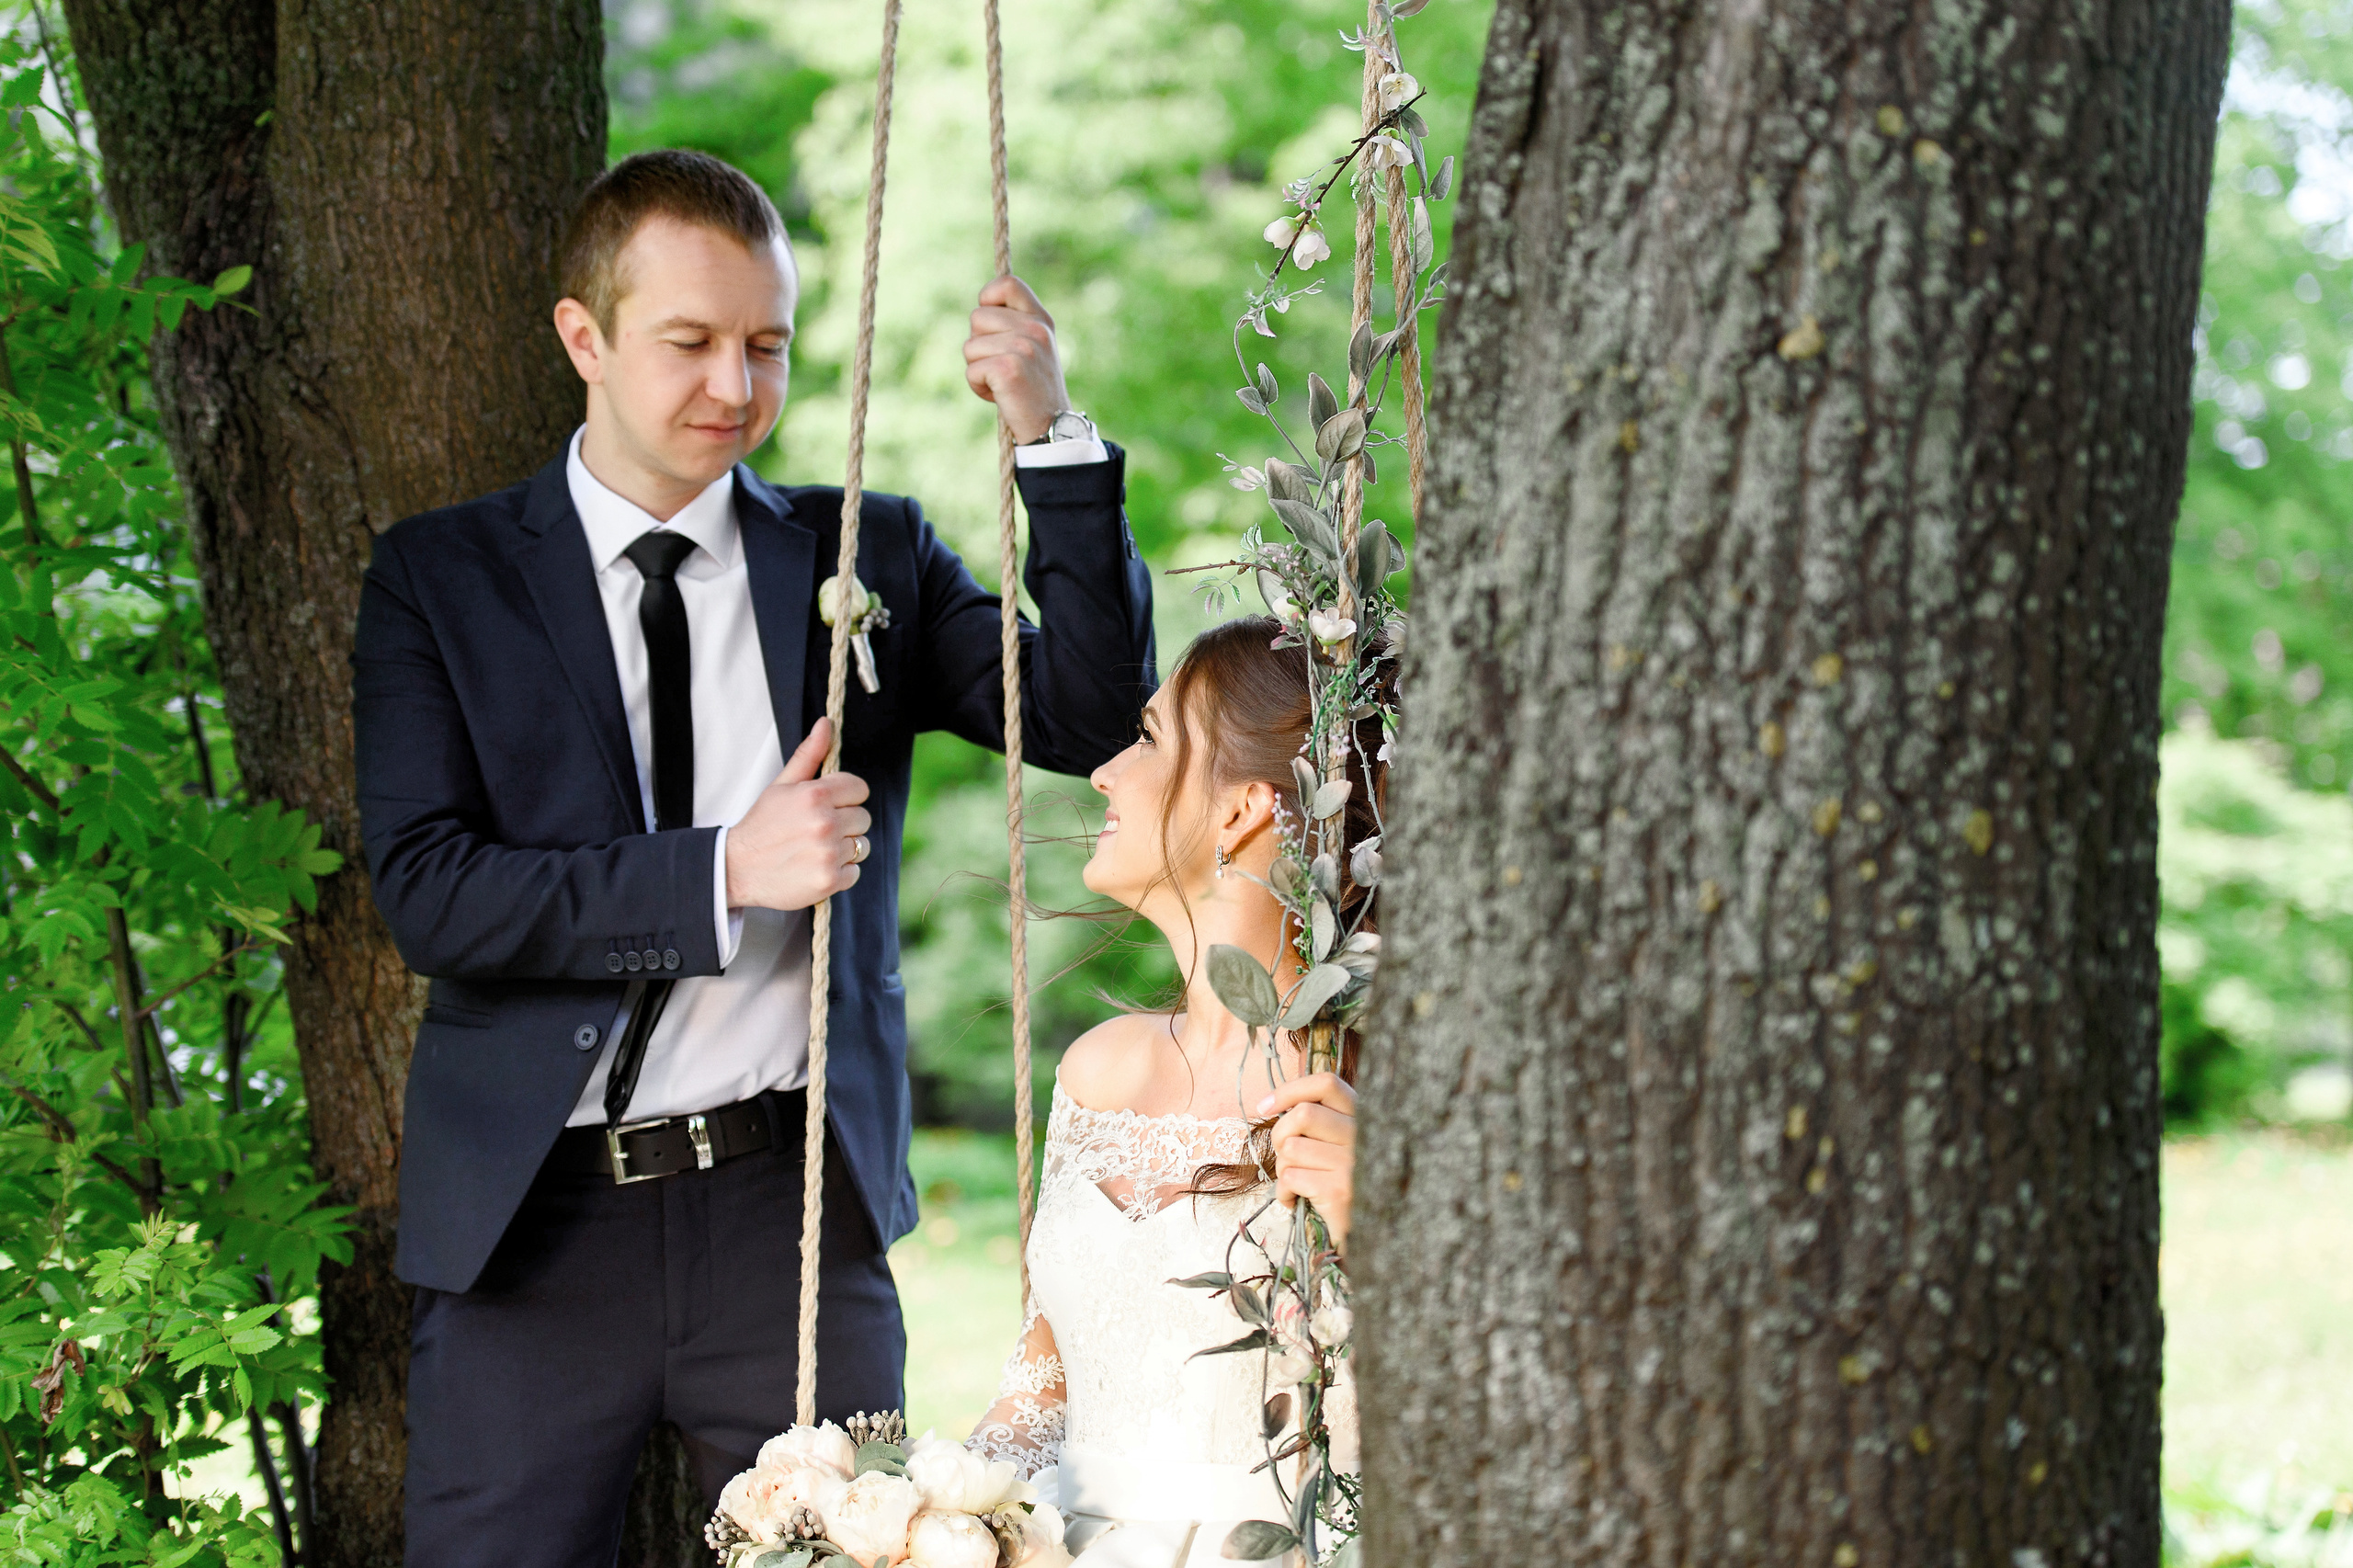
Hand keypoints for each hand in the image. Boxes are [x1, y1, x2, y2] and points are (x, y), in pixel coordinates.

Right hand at [724, 718, 872, 910]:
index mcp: (815, 794)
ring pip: (862, 845)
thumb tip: (827, 722)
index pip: (860, 789)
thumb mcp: (781, 785)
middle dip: (845, 823)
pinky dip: (840, 873)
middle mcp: (825, 822)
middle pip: (863, 818)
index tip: (830, 806)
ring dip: (844, 848)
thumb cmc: (762, 824)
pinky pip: (855, 872)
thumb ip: (808, 754)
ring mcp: (828, 852)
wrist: (736, 868)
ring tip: (815, 849)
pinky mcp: (829, 880)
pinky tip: (816, 867)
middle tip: (817, 830)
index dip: (846, 797)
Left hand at [963, 275, 1070, 443]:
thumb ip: (1013, 325)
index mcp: (1041, 319)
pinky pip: (971, 369)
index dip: (988, 299)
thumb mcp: (1033, 348)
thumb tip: (980, 308)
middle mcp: (1035, 329)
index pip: (1007, 283)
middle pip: (977, 317)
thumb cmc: (1034, 390)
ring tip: (1001, 383)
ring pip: (970, 346)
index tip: (993, 326)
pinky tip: (998, 396)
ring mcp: (1023, 348)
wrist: (1051, 428)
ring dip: (977, 368)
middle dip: (979, 344)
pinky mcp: (1009, 369)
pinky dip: (978, 387)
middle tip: (1001, 366)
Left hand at [1258, 1072, 1355, 1254]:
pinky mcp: (1339, 1191)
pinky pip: (1290, 1178)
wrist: (1369, 1236)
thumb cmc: (1344, 1186)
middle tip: (1283, 1156)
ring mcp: (1353, 1164)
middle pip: (1302, 1114)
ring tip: (1296, 1183)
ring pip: (1291, 1148)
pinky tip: (1295, 1201)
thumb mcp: (1341, 1146)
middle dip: (1279, 1135)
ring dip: (1282, 1169)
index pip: (1327, 1083)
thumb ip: (1320, 1122)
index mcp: (1363, 1118)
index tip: (1266, 1106)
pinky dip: (1283, 1193)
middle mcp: (1363, 1136)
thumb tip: (1273, 1105)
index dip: (1291, 1089)